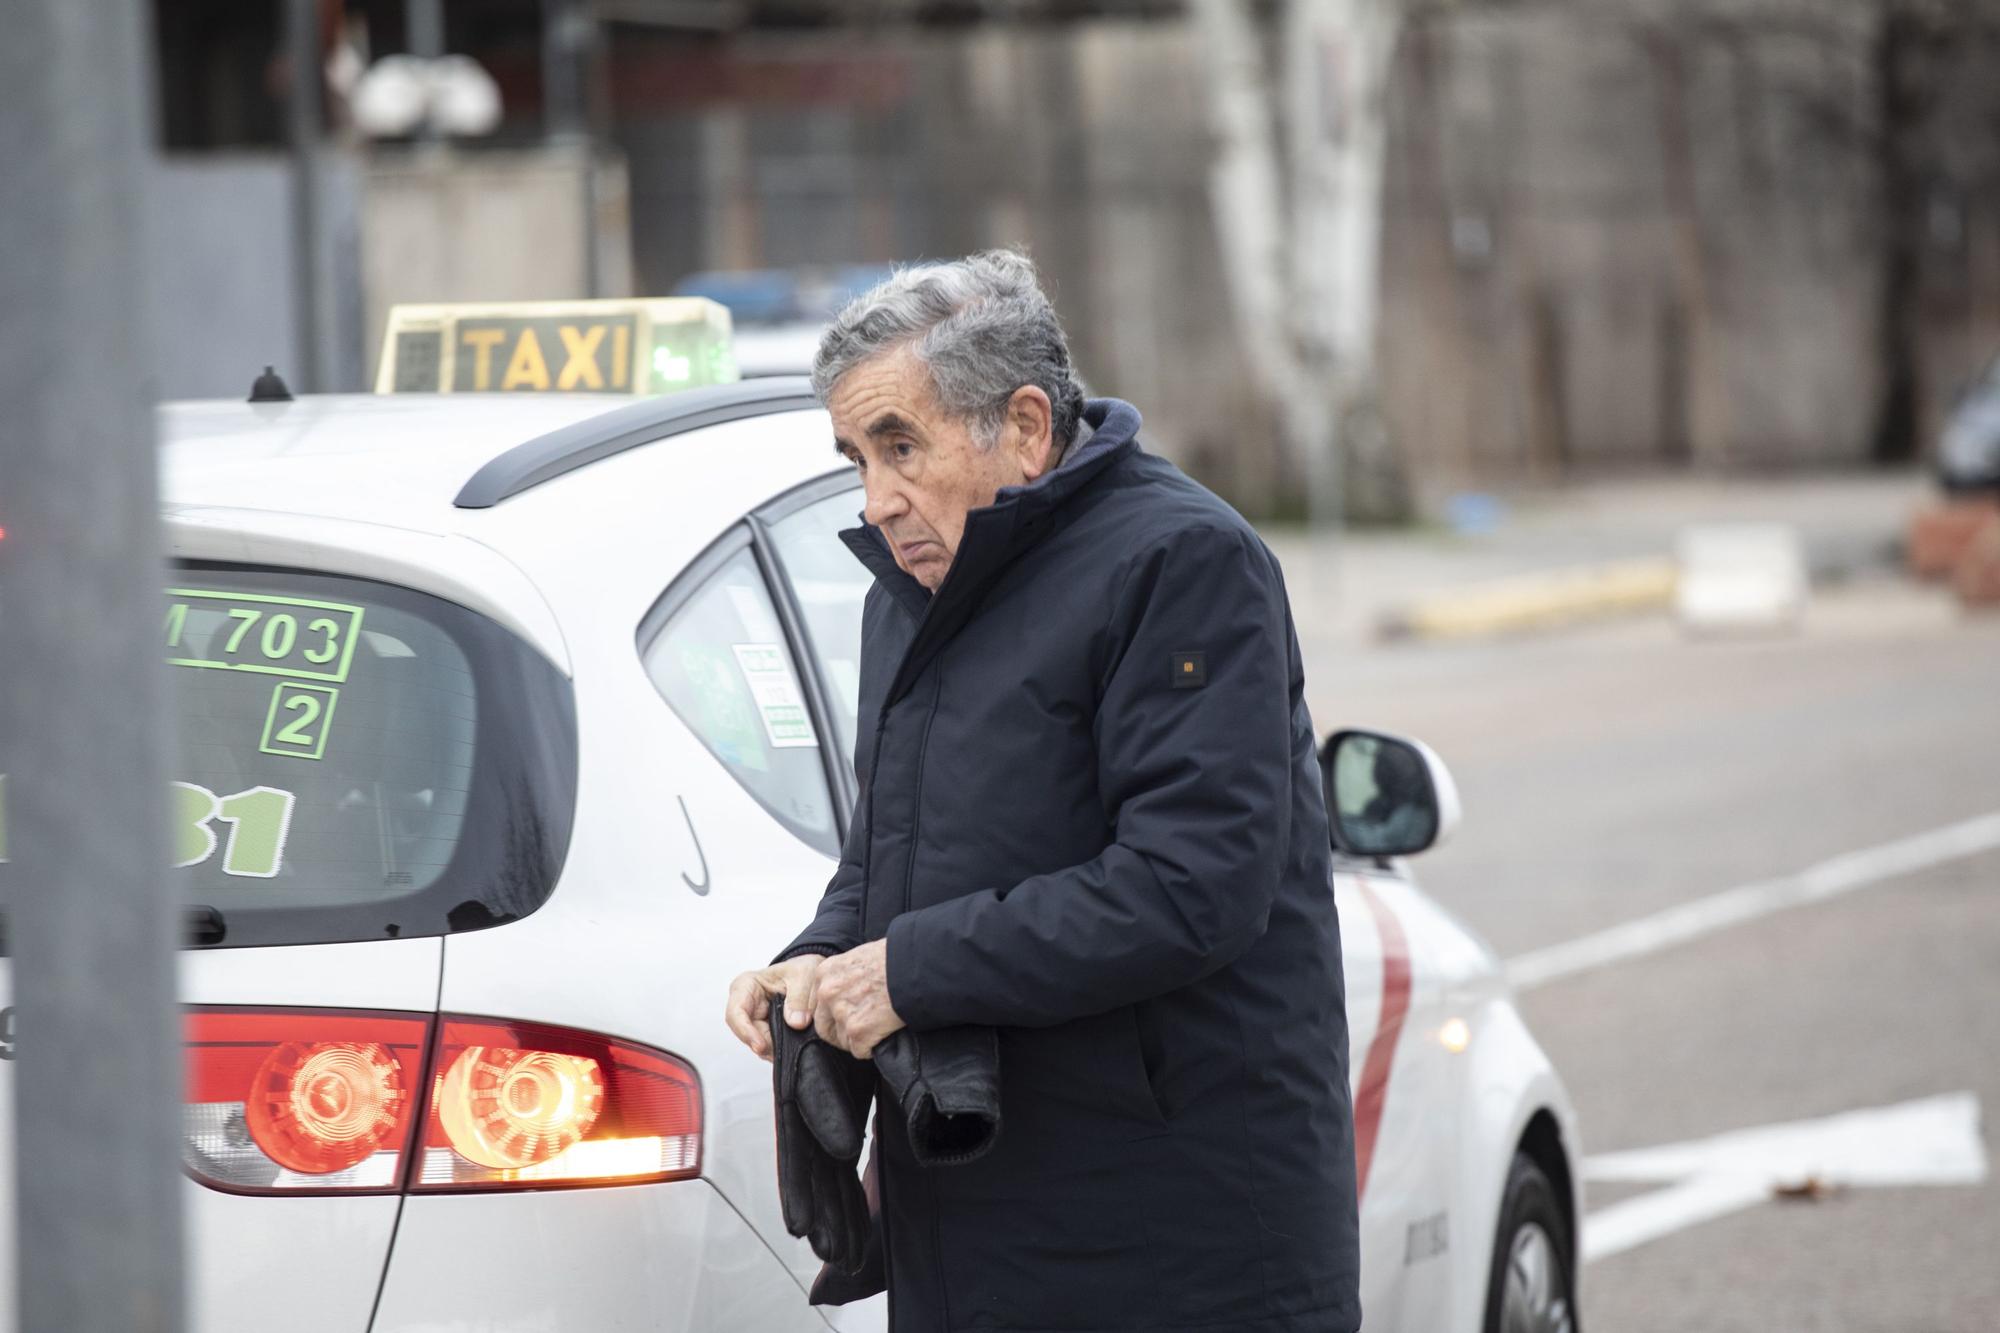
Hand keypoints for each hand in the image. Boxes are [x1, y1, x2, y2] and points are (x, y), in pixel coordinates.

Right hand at [725, 954, 825, 1060]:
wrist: (814, 977)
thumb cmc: (802, 970)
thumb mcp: (804, 975)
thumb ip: (799, 998)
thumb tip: (796, 1023)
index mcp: (746, 986)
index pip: (736, 1012)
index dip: (745, 1031)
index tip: (761, 1046)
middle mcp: (746, 1006)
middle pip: (748, 1033)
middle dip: (765, 1044)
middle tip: (783, 1051)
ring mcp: (756, 1021)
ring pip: (759, 1044)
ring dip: (774, 1048)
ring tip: (793, 1047)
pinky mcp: (767, 1033)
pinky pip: (770, 1047)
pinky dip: (781, 1049)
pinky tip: (793, 1048)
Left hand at [814, 940, 905, 1058]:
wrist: (916, 966)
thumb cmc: (896, 958)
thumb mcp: (861, 957)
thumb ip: (846, 976)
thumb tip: (848, 992)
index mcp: (825, 973)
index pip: (819, 1005)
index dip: (835, 1014)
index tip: (849, 1016)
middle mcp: (827, 993)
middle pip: (824, 1027)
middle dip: (842, 1033)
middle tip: (861, 1032)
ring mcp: (842, 1013)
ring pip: (843, 1041)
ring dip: (860, 1040)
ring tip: (879, 1029)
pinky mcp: (858, 1032)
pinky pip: (860, 1051)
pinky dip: (873, 1048)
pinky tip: (885, 1035)